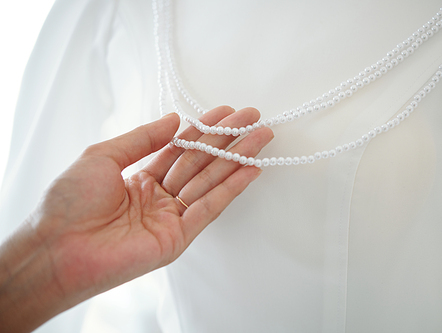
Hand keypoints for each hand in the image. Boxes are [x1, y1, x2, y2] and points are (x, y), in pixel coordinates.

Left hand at [0, 106, 272, 331]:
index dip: (204, 130)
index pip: (182, 149)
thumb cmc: (70, 203)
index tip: (226, 113)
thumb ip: (142, 138)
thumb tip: (173, 120)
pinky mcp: (179, 237)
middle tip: (254, 120)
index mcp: (141, 178)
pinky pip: (209, 208)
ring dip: (237, 159)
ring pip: (211, 182)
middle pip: (202, 162)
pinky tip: (249, 169)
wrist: (57, 249)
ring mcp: (172, 217)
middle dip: (228, 140)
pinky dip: (231, 189)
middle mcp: (160, 197)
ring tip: (261, 137)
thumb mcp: (103, 156)